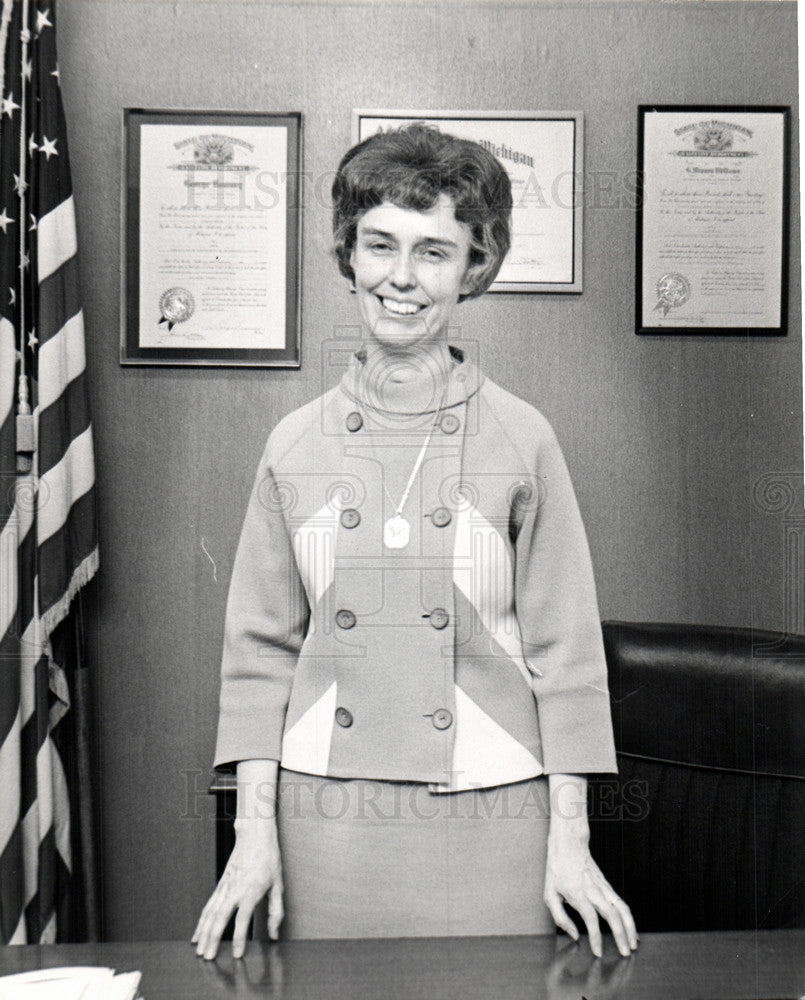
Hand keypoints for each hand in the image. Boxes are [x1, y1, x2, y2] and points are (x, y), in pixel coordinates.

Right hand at [192, 821, 283, 959]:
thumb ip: (276, 912)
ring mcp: (224, 887)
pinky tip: (197, 934)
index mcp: (251, 891)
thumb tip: (274, 934)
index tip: (237, 954)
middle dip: (213, 940)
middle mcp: (234, 890)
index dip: (239, 939)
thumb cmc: (268, 858)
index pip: (243, 920)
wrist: (255, 836)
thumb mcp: (278, 885)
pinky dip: (201, 922)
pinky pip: (208, 906)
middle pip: (219, 919)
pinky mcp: (220, 885)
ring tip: (199, 951)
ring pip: (210, 913)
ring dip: (203, 933)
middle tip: (208, 958)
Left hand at [544, 827, 637, 958]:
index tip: (598, 952)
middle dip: (621, 936)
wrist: (569, 845)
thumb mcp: (549, 894)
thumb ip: (560, 918)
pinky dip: (629, 918)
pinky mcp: (608, 886)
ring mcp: (603, 887)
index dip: (596, 938)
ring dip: (630, 928)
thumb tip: (575, 935)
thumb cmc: (557, 869)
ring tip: (633, 945)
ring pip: (622, 909)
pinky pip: (622, 903)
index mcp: (578, 894)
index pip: (591, 919)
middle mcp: (593, 891)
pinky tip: (630, 929)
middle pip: (612, 915)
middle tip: (625, 954)